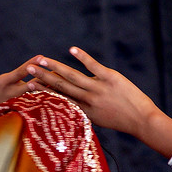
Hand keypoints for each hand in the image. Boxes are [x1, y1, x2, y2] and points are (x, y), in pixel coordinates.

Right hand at [26, 47, 158, 139]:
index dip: (44, 91)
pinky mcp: (110, 78)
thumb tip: (76, 102)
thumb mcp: (100, 120)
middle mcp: (88, 100)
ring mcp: (98, 88)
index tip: (31, 85)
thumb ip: (87, 110)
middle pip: (61, 86)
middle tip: (29, 69)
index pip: (60, 99)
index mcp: (84, 111)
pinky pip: (93, 65)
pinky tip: (71, 49)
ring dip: (55, 66)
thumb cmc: (122, 121)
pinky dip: (82, 56)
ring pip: (72, 76)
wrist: (142, 120)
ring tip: (42, 60)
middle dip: (43, 77)